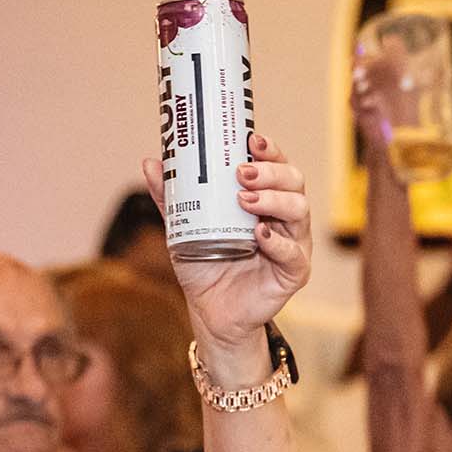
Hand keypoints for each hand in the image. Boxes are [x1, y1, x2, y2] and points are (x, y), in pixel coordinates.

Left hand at [141, 132, 310, 350]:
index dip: (270, 150)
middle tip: (241, 172)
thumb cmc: (205, 266)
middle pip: (294, 182)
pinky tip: (259, 234)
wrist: (210, 312)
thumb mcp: (182, 228)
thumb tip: (152, 163)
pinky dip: (278, 241)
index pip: (277, 166)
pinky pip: (294, 253)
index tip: (251, 138)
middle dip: (271, 171)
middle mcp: (285, 218)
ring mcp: (293, 244)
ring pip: (300, 210)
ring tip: (243, 199)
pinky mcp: (294, 273)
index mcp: (265, 200)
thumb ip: (170, 199)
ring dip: (273, 200)